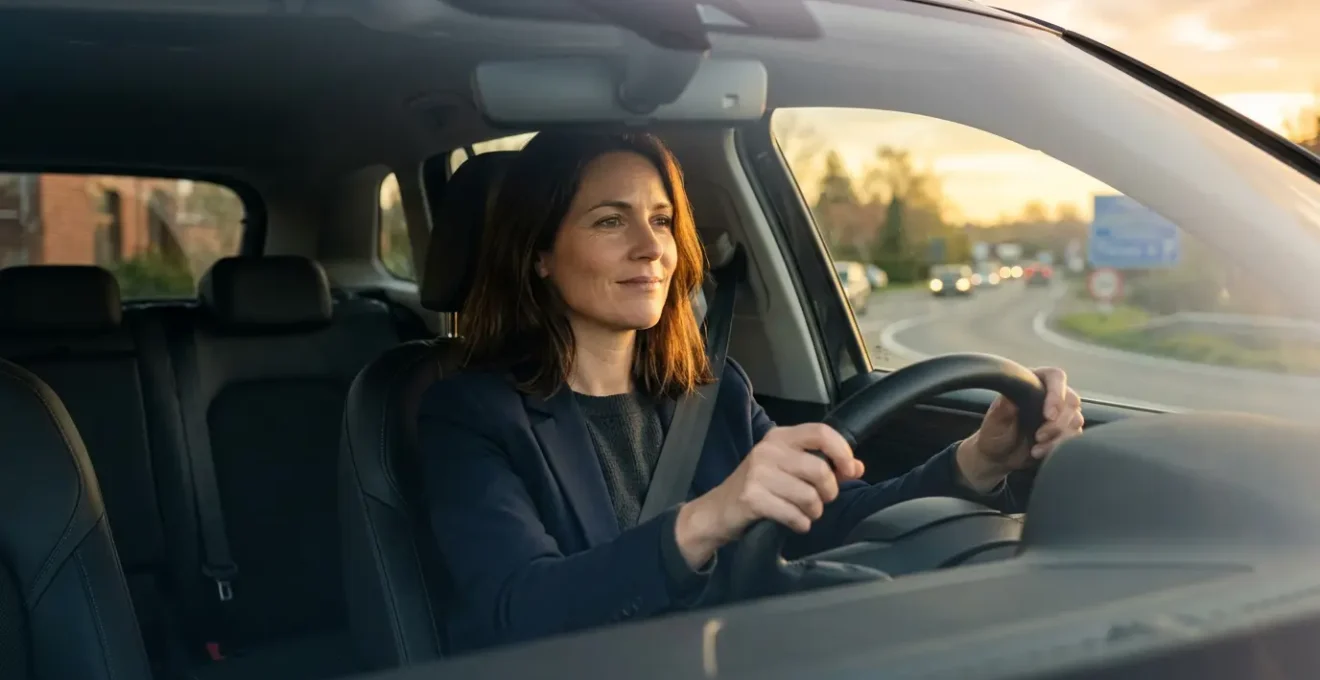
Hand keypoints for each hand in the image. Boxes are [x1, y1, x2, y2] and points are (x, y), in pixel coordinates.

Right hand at [674, 423, 862, 568]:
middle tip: (820, 501)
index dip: (842, 452)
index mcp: (780, 437)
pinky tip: (793, 523)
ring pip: (809, 496)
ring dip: (814, 512)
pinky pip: (794, 515)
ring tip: (805, 513)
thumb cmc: (758, 488)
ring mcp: (758, 473)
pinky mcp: (752, 498)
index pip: (821, 432)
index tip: (848, 471)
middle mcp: (768, 450)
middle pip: (820, 470)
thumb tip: (857, 467)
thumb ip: (824, 465)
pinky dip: (800, 524)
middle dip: (828, 492)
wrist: (716, 511)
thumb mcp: (788, 469)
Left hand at [955, 366, 1083, 492]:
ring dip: (1058, 435)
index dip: (1056, 394)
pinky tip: (1040, 451)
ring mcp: (1060, 413)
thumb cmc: (994, 434)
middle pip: (1071, 400)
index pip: (1055, 376)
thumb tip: (1010, 400)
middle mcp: (1049, 394)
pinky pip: (1075, 435)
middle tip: (1039, 435)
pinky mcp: (1065, 430)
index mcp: (1032, 382)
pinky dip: (1060, 445)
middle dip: (1057, 422)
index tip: (1048, 415)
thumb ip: (1002, 410)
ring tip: (1037, 445)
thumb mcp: (994, 422)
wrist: (999, 456)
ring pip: (1075, 419)